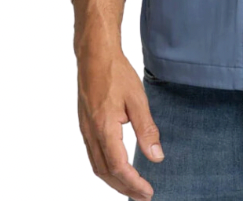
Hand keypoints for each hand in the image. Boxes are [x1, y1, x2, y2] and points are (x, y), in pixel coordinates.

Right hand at [76, 48, 162, 200]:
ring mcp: (85, 131)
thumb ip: (146, 129)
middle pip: (106, 173)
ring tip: (133, 188)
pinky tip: (117, 168)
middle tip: (143, 196)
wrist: (94, 55)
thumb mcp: (137, 99)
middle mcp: (91, 134)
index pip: (119, 167)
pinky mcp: (85, 125)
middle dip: (125, 188)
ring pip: (97, 167)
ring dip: (114, 181)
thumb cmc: (116, 73)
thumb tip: (156, 157)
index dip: (134, 184)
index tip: (149, 192)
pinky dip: (106, 169)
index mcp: (104, 128)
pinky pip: (93, 156)